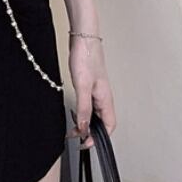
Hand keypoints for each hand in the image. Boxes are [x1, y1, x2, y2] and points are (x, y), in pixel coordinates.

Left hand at [66, 35, 116, 149]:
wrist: (82, 38)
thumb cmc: (86, 57)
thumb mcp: (83, 86)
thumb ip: (84, 108)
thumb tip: (84, 128)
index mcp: (106, 99)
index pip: (109, 126)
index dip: (99, 138)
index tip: (86, 144)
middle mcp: (103, 96)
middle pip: (102, 122)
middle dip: (90, 132)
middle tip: (76, 137)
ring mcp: (97, 90)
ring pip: (95, 113)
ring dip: (85, 122)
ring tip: (73, 127)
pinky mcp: (89, 84)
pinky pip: (89, 104)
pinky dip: (82, 111)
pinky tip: (74, 111)